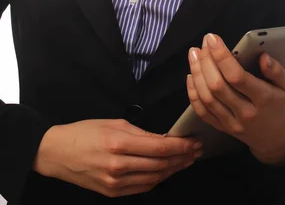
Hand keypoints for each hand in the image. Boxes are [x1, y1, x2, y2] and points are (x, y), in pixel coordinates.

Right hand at [32, 118, 202, 196]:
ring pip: (154, 178)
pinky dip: (158, 179)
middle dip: (182, 158)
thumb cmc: (85, 132)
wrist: (57, 153)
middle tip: (196, 150)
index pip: (160, 148)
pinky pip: (142, 188)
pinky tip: (167, 171)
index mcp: (119, 144)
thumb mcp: (114, 123)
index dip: (181, 146)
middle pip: (160, 165)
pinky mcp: (112, 193)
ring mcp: (115, 183)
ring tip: (187, 161)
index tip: (194, 141)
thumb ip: (141, 133)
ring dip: (174, 170)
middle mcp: (119, 166)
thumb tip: (164, 139)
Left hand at [186, 34, 284, 163]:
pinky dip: (193, 93)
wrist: (276, 138)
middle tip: (203, 43)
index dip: (221, 56)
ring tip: (194, 54)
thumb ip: (277, 70)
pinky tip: (191, 75)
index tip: (213, 39)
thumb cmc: (279, 105)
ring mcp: (232, 122)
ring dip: (197, 73)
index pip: (237, 76)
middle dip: (206, 61)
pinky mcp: (222, 128)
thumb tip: (263, 57)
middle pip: (218, 86)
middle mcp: (245, 112)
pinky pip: (202, 112)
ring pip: (207, 97)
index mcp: (263, 99)